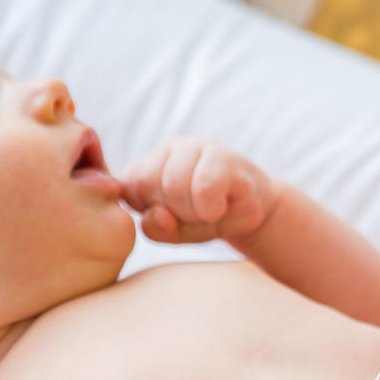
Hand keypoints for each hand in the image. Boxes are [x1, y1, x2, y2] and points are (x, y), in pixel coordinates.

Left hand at [119, 137, 279, 243]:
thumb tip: (157, 215)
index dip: (149, 210)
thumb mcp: (176, 233)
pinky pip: (204, 186)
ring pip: (173, 184)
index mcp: (148, 163)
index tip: (173, 217)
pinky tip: (220, 208)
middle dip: (171, 211)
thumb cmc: (208, 219)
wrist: (251, 211)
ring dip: (192, 212)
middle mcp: (168, 148)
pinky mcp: (223, 156)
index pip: (128, 186)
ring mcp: (196, 146)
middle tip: (194, 215)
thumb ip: (156, 229)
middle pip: (147, 183)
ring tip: (208, 213)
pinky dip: (210, 209)